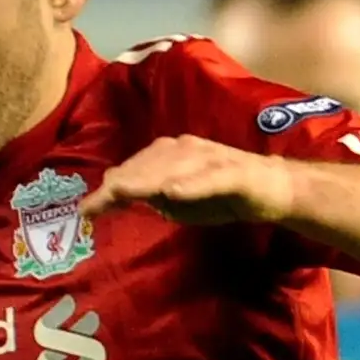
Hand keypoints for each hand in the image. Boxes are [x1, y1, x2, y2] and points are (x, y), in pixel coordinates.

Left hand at [92, 135, 297, 228]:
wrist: (274, 189)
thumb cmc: (225, 194)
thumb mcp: (182, 200)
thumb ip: (155, 196)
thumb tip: (122, 194)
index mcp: (171, 154)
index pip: (134, 169)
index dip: (110, 188)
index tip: (86, 210)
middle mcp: (185, 149)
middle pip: (145, 166)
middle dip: (118, 186)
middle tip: (92, 207)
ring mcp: (208, 159)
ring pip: (170, 169)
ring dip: (144, 182)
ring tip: (118, 194)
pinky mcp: (232, 173)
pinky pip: (207, 179)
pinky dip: (190, 185)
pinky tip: (172, 192)